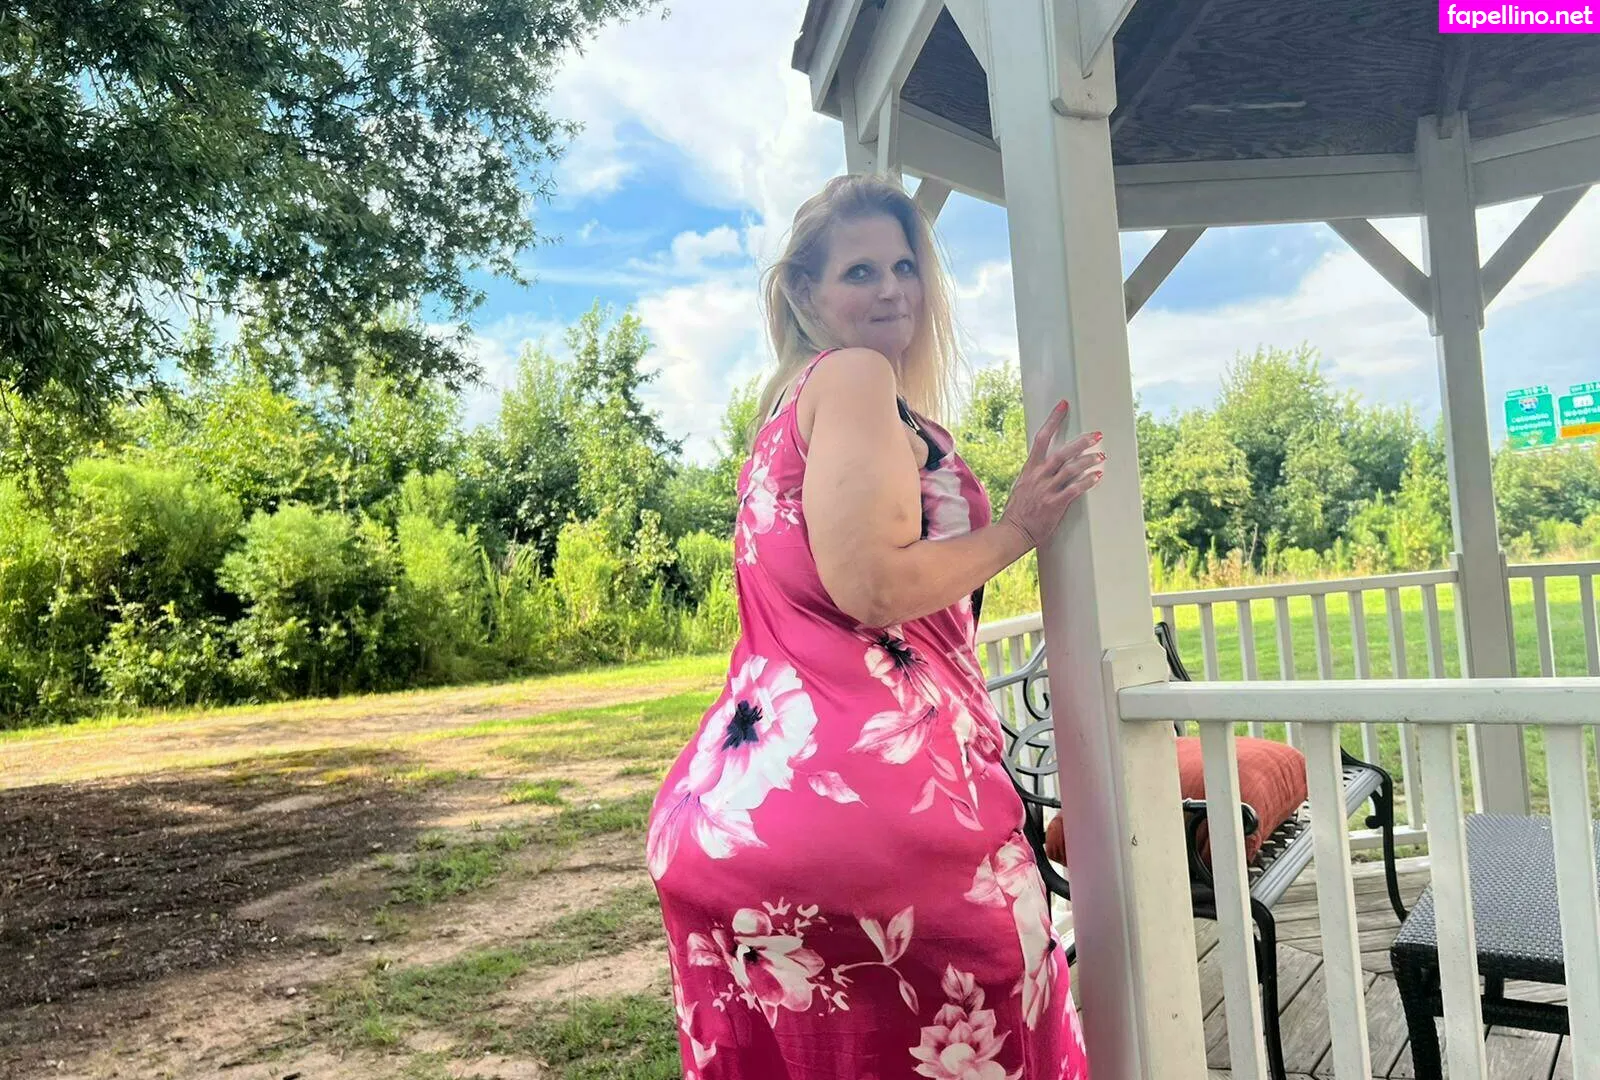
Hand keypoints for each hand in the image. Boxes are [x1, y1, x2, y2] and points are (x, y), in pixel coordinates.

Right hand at [998, 400, 1103, 550]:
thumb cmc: (1018, 510)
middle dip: (1081, 442)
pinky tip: (1098, 476)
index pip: (1041, 437)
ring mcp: (1046, 490)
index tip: (1064, 405)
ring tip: (1102, 456)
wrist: (1014, 532)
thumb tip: (1048, 462)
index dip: (1053, 419)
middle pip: (1062, 452)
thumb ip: (1036, 473)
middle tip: (1097, 435)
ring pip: (1072, 469)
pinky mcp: (1055, 504)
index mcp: (1030, 469)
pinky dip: (1088, 481)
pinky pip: (1075, 489)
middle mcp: (1038, 476)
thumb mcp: (1022, 485)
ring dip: (1089, 461)